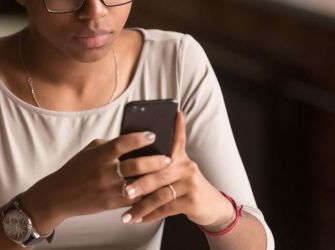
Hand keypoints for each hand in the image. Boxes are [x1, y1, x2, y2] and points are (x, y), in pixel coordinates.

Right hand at [21, 130, 171, 232]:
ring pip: (138, 184)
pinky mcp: (111, 204)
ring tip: (167, 174)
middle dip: (155, 161)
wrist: (60, 195)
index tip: (153, 135)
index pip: (123, 143)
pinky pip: (133, 199)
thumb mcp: (89, 151)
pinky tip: (156, 191)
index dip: (139, 138)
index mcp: (100, 155)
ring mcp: (108, 189)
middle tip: (168, 157)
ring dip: (154, 179)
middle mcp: (105, 171)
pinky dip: (146, 195)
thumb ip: (108, 145)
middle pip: (136, 165)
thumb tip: (131, 140)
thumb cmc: (76, 170)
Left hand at [119, 112, 234, 228]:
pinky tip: (139, 220)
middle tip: (123, 190)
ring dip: (141, 206)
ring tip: (126, 214)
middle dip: (139, 183)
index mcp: (180, 157)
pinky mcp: (192, 201)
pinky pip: (167, 208)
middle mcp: (186, 167)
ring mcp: (190, 184)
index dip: (176, 126)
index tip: (173, 113)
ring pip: (160, 194)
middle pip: (158, 173)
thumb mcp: (178, 170)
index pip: (177, 139)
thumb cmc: (185, 186)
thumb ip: (161, 163)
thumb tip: (133, 156)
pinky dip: (151, 215)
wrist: (211, 205)